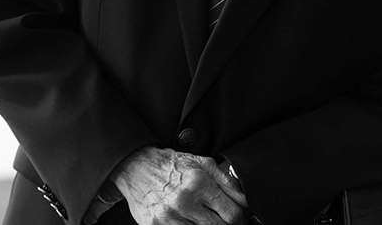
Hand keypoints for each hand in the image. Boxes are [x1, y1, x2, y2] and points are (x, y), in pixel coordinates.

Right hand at [111, 146, 247, 223]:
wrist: (137, 167)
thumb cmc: (171, 165)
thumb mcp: (201, 162)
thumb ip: (226, 180)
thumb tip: (245, 199)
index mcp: (198, 182)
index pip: (232, 213)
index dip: (241, 219)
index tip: (240, 218)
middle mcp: (184, 201)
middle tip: (225, 220)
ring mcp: (169, 218)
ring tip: (207, 220)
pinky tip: (191, 222)